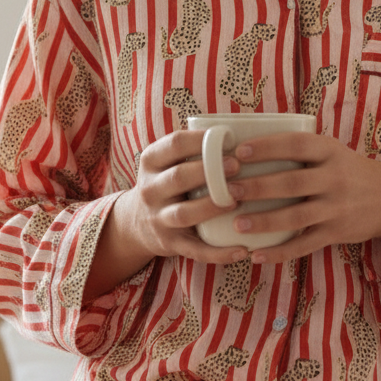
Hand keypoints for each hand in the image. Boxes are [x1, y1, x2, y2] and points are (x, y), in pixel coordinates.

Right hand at [84, 129, 248, 300]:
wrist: (136, 222)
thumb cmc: (167, 182)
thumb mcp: (166, 160)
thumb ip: (192, 147)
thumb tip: (243, 127)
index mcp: (151, 162)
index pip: (174, 144)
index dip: (201, 139)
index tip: (227, 137)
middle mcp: (150, 190)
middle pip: (179, 177)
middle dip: (209, 171)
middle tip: (237, 166)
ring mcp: (158, 219)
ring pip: (185, 214)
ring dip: (212, 207)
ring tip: (237, 200)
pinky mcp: (170, 244)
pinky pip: (196, 250)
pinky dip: (219, 253)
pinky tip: (243, 249)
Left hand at [225, 130, 380, 263]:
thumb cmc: (347, 170)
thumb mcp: (331, 151)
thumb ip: (300, 150)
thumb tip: (246, 147)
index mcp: (330, 151)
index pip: (296, 145)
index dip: (268, 147)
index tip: (240, 151)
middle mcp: (335, 178)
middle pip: (292, 182)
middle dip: (258, 187)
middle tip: (230, 190)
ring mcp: (336, 208)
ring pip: (296, 216)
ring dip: (265, 221)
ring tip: (237, 224)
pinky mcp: (336, 233)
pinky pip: (305, 245)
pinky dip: (279, 252)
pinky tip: (257, 255)